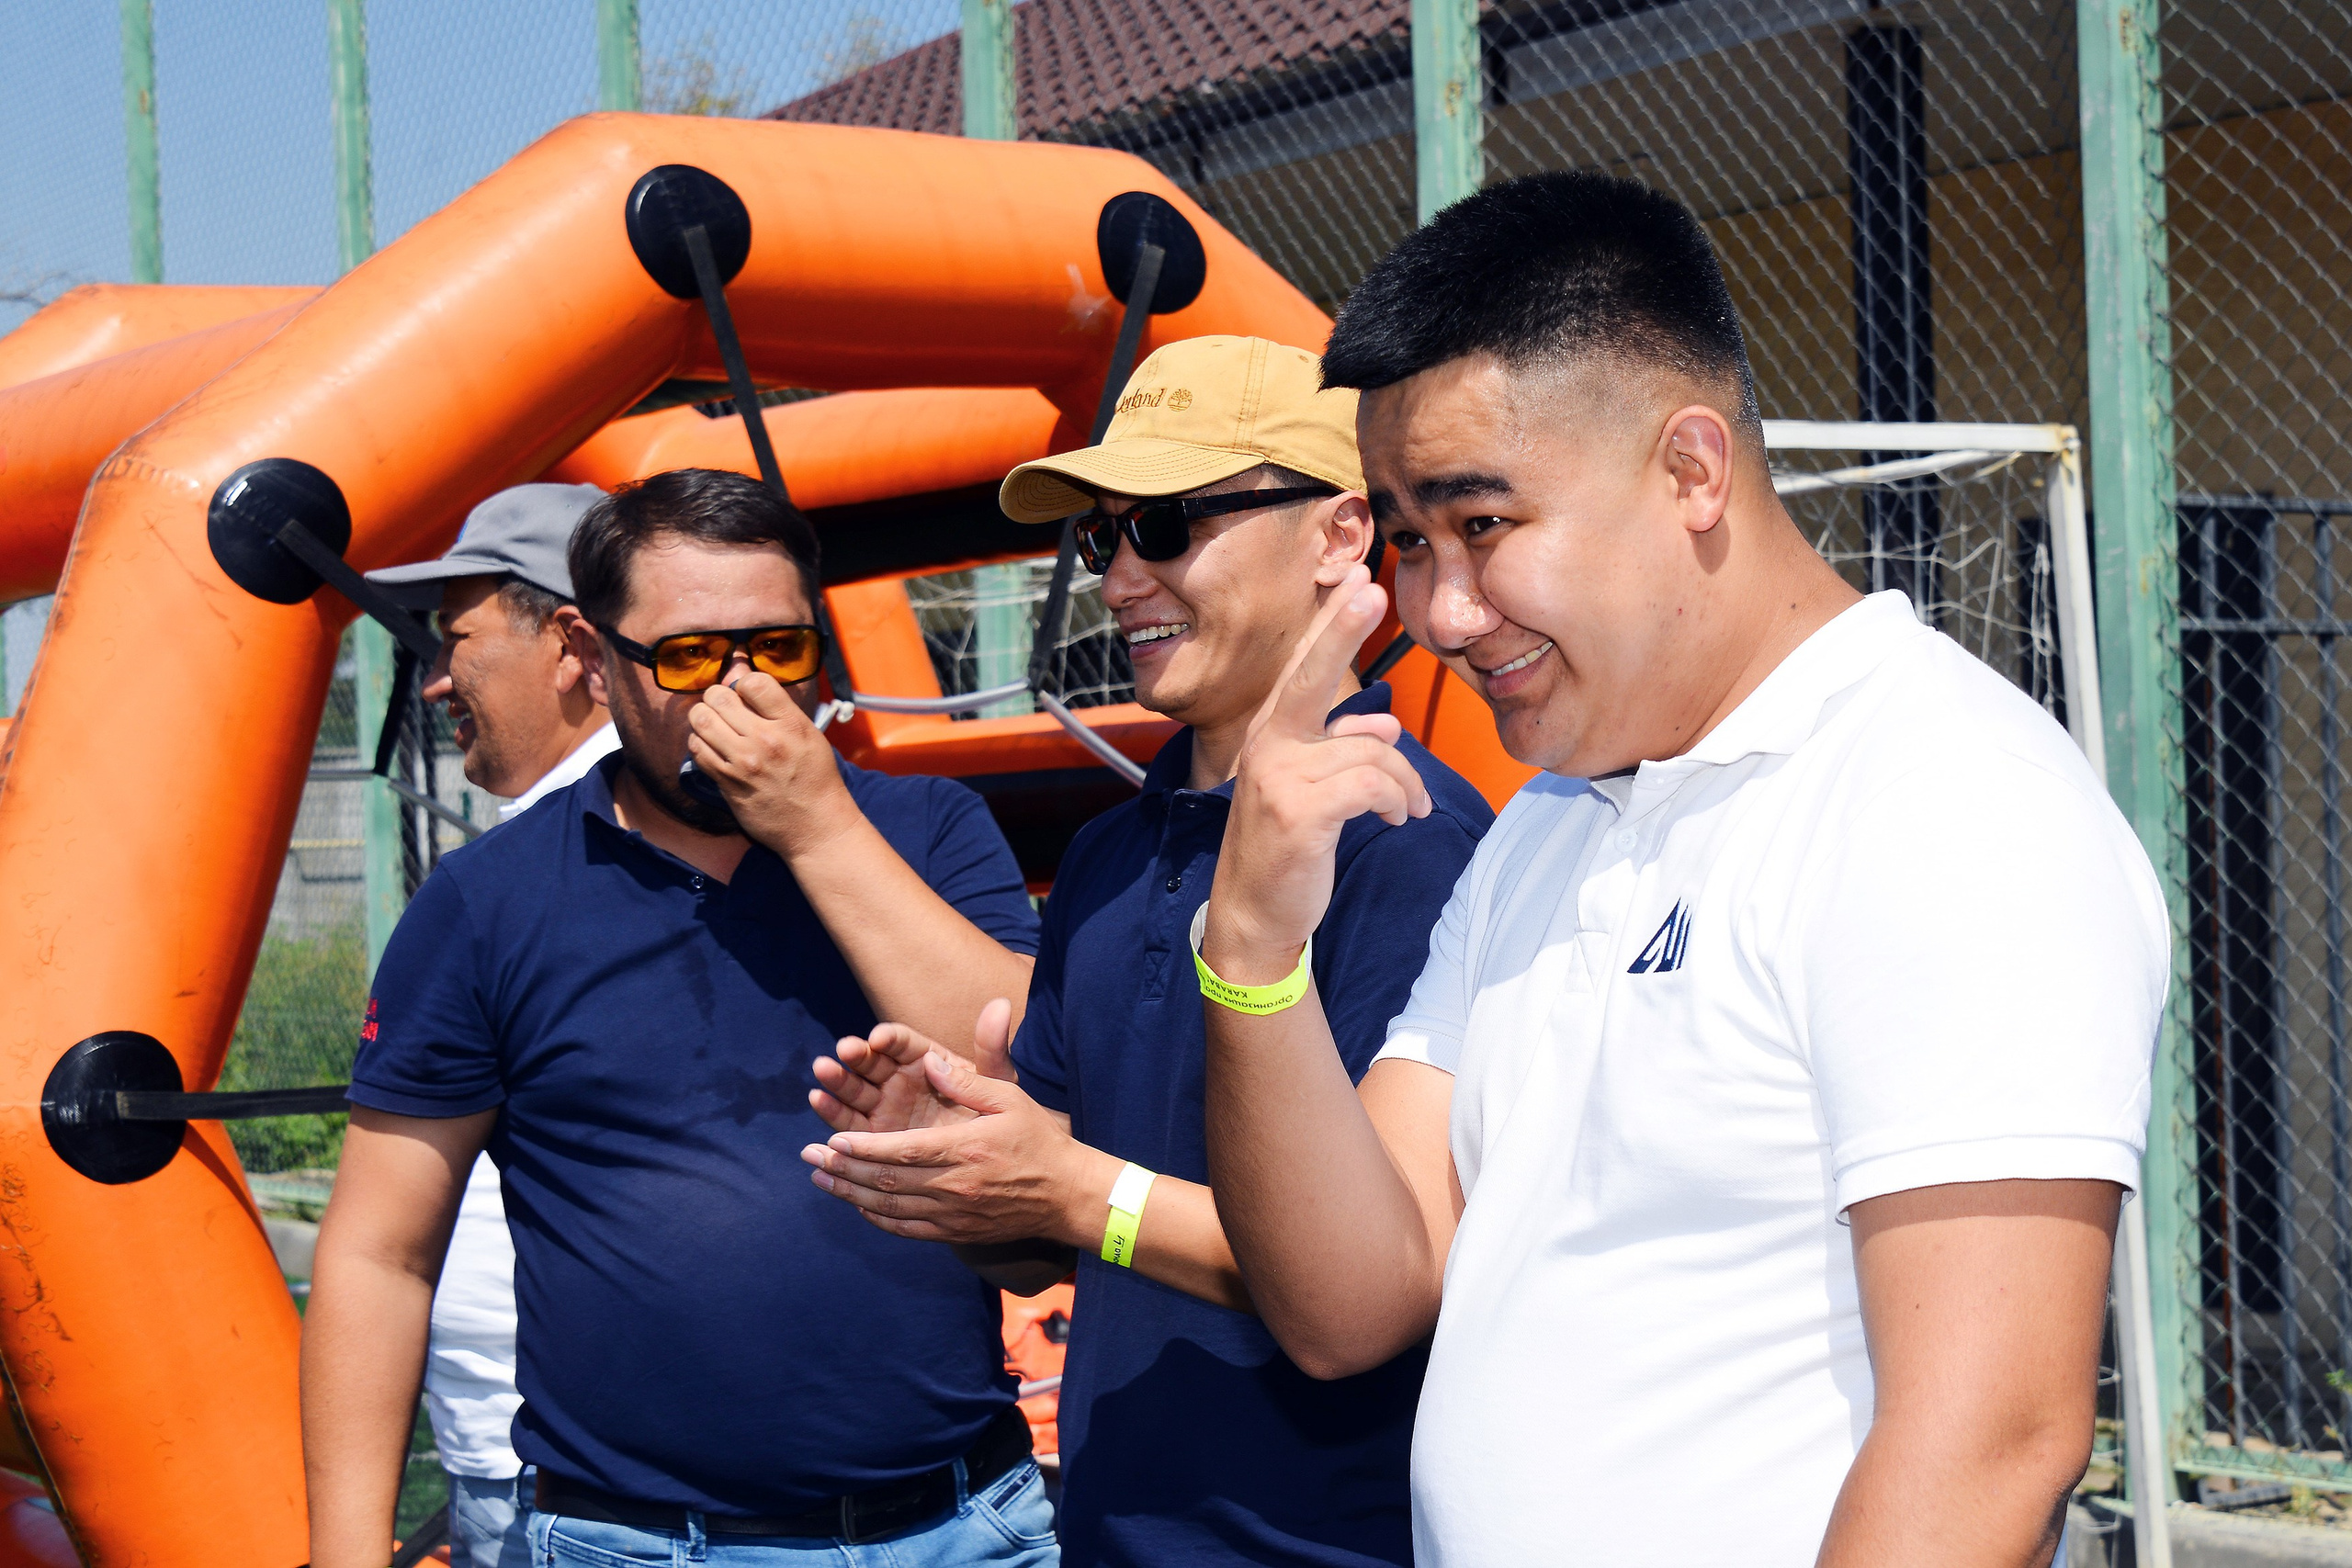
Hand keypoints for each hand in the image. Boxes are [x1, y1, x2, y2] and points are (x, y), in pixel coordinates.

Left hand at [689, 673, 857, 856]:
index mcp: (791, 724)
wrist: (816, 826)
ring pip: (701, 720)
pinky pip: (697, 750)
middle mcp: (765, 741)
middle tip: (724, 706)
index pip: (753, 682)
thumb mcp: (810, 735)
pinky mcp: (727, 783)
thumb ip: (779, 710)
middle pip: (719, 697)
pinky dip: (699, 742)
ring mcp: (743, 763)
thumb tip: (744, 682)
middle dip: (717, 696)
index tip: (746, 693)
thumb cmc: (815, 779)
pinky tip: (711, 746)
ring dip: (704, 717)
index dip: (743, 683)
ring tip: (714, 723)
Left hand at [801, 1049, 1112, 1245]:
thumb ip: (967, 1081)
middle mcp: (953, 1186)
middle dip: (842, 1167)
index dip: (862, 1146)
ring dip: (849, 1193)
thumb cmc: (1038, 1140)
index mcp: (963, 1149)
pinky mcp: (955, 1232)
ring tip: (819, 1178)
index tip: (832, 1138)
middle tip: (810, 1155)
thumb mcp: (1010, 1099)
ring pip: (889, 1207)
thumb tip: (927, 1060)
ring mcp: (952, 1214)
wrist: (1066, 1195)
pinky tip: (855, 1204)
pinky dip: (876, 1217)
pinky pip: (906, 1228)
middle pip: (885, 1181)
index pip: (900, 1150)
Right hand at [811, 998, 1017, 1135]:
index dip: (891, 1039)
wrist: (985, 1161)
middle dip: (857, 1055)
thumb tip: (1002, 1004)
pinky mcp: (870, 1135)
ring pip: (855, 1089)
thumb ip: (992, 1047)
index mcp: (925, 1059)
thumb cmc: (993, 1115)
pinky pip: (849, 1121)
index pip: (903, 1043)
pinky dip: (832, 1111)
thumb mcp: (996, 1082)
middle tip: (843, 1051)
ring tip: (822, 1070)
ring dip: (837, 1079)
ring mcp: (882, 1106)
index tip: (880, 1039)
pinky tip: (818, 1099)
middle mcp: (898, 1079)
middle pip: (872, 1062)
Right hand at [1204, 563, 1429, 978]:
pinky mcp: (1299, 813)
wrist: (1253, 916)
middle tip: (1371, 590)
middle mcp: (1268, 745)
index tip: (1359, 582)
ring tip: (1409, 808)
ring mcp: (1279, 777)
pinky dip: (1398, 800)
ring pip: (1371, 752)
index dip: (1331, 624)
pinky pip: (1372, 785)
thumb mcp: (1312, 792)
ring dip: (1405, 782)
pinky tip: (1400, 819)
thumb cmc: (1285, 851)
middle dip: (1342, 628)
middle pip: (1311, 676)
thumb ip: (1343, 751)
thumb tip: (1386, 728)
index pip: (1302, 667)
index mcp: (1272, 734)